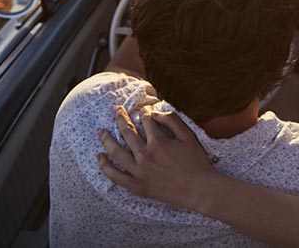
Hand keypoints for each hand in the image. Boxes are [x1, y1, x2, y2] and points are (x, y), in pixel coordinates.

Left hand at [98, 106, 217, 209]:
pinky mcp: (137, 186)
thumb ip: (172, 121)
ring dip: (107, 139)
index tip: (145, 110)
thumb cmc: (196, 162)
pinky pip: (116, 176)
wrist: (199, 189)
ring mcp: (139, 172)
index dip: (145, 112)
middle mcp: (145, 155)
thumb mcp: (188, 136)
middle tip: (117, 110)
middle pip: (127, 132)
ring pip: (116, 152)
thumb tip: (155, 113)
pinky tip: (100, 157)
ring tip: (101, 132)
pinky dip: (105, 166)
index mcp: (158, 142)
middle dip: (121, 118)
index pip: (146, 121)